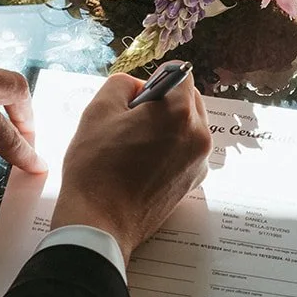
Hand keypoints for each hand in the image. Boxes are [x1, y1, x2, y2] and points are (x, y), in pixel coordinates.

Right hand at [54, 69, 211, 258]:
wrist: (100, 222)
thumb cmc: (96, 168)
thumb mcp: (98, 111)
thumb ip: (123, 84)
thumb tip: (139, 87)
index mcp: (179, 112)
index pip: (180, 73)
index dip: (155, 79)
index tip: (137, 98)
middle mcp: (199, 135)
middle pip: (189, 100)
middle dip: (165, 102)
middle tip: (132, 121)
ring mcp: (200, 161)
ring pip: (189, 126)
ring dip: (168, 126)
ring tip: (136, 144)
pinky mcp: (194, 181)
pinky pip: (187, 150)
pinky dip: (171, 148)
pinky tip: (144, 163)